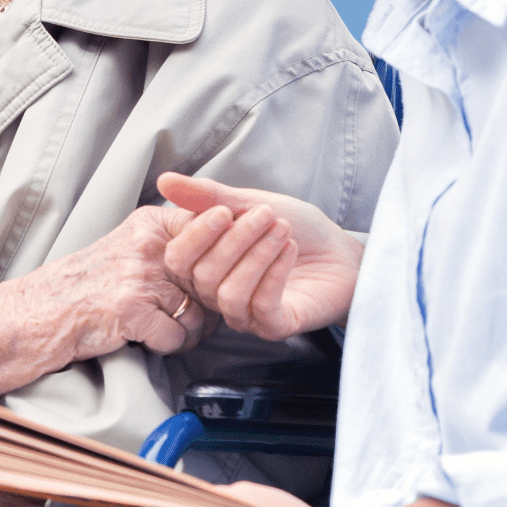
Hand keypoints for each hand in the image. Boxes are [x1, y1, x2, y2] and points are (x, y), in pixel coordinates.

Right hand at [0, 206, 211, 398]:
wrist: (32, 317)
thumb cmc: (82, 291)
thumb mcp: (126, 251)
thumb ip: (170, 249)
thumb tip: (227, 263)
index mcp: (147, 223)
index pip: (214, 231)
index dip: (224, 261)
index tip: (220, 278)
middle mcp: (145, 243)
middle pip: (211, 277)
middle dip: (208, 305)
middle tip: (191, 316)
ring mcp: (136, 274)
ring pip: (198, 312)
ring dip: (187, 331)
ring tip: (160, 331)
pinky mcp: (128, 308)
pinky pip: (175, 336)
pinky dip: (166, 346)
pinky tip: (144, 341)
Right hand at [156, 173, 363, 339]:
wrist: (342, 251)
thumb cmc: (296, 228)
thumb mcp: (250, 203)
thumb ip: (209, 196)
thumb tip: (164, 179)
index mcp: (207, 263)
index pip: (178, 259)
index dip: (197, 234)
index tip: (226, 210)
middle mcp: (219, 293)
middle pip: (204, 275)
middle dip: (237, 239)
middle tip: (267, 215)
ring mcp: (246, 314)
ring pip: (229, 293)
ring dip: (258, 255)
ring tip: (283, 230)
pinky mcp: (274, 327)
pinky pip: (261, 307)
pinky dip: (274, 273)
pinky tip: (290, 250)